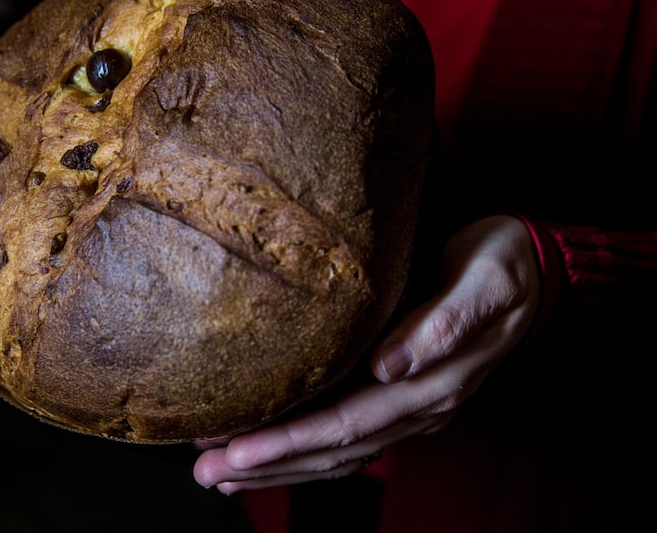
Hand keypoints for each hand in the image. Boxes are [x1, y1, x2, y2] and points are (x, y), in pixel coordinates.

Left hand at [193, 215, 540, 492]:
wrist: (533, 270)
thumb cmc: (503, 267)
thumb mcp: (484, 281)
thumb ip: (442, 323)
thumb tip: (388, 366)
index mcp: (431, 384)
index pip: (348, 425)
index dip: (290, 442)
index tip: (236, 451)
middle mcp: (416, 405)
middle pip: (333, 450)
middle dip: (268, 464)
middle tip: (207, 472)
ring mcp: (409, 404)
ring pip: (337, 451)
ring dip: (279, 465)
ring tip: (222, 472)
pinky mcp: (399, 391)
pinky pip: (347, 433)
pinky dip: (305, 448)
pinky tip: (270, 449)